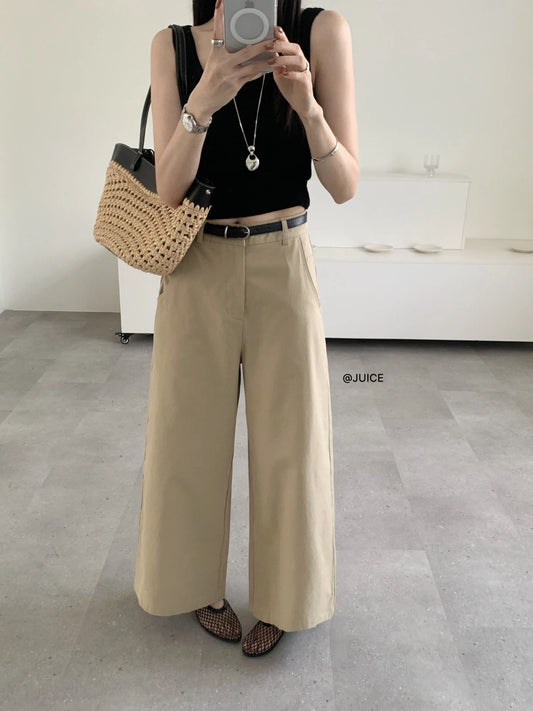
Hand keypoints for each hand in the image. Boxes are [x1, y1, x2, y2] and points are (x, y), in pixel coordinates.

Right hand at [187, 0, 279, 117]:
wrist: (204, 100)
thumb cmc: (211, 79)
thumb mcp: (215, 62)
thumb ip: (226, 53)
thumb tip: (244, 45)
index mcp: (216, 53)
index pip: (218, 32)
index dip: (219, 17)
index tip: (221, 3)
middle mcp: (222, 62)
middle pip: (246, 51)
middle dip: (261, 46)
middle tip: (273, 40)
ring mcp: (230, 74)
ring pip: (252, 65)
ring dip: (266, 61)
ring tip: (276, 56)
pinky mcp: (235, 85)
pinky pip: (251, 76)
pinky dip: (260, 71)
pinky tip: (268, 68)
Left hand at [268, 26, 317, 118]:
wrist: (303, 106)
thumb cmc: (291, 89)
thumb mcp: (279, 75)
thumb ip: (275, 65)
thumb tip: (266, 55)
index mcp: (293, 60)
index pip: (288, 45)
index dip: (282, 36)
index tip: (274, 29)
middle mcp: (301, 63)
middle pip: (295, 48)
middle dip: (282, 45)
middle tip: (269, 45)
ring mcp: (305, 72)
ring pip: (299, 60)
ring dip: (285, 59)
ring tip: (273, 62)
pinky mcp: (307, 83)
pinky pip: (301, 75)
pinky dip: (292, 74)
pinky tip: (284, 74)